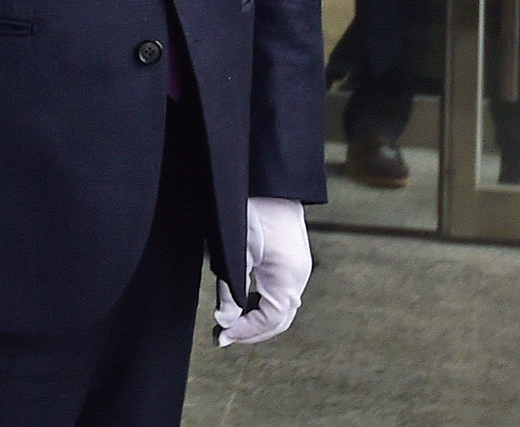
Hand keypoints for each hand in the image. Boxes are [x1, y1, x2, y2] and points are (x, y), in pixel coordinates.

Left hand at [215, 197, 311, 346]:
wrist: (270, 183)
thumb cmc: (253, 212)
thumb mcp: (237, 252)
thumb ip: (232, 290)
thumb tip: (225, 320)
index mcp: (287, 280)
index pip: (269, 321)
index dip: (244, 332)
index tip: (220, 335)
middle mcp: (298, 279)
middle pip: (278, 320)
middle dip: (251, 330)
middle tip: (223, 335)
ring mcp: (298, 270)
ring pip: (280, 308)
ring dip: (257, 318)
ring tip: (230, 321)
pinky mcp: (293, 262)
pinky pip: (280, 293)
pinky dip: (262, 303)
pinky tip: (244, 301)